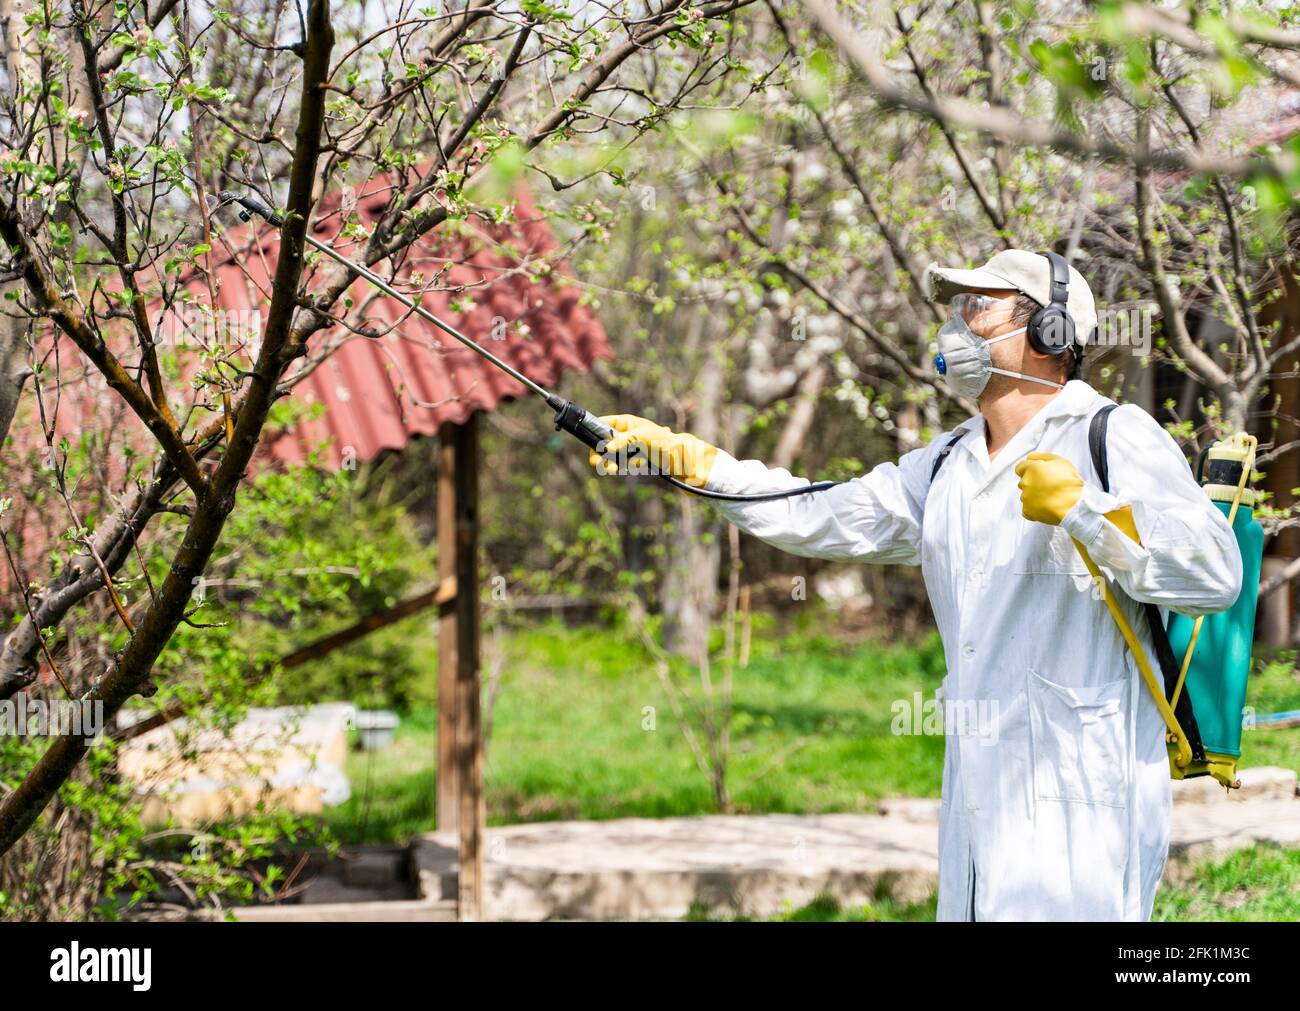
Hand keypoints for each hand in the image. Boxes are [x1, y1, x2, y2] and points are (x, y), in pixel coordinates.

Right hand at [587, 414, 718, 487]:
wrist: (683, 460)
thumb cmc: (664, 442)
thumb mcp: (642, 437)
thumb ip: (622, 440)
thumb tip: (605, 448)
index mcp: (626, 422)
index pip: (603, 423)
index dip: (593, 430)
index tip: (588, 441)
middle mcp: (625, 434)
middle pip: (603, 442)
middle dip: (600, 453)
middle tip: (598, 463)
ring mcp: (629, 448)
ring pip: (610, 456)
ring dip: (611, 463)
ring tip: (619, 467)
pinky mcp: (634, 461)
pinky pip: (621, 465)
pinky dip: (623, 468)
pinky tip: (631, 467)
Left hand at [1015, 451, 1082, 525]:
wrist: (1076, 504)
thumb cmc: (1070, 481)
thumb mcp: (1060, 461)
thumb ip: (1041, 456)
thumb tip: (1028, 458)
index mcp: (1031, 469)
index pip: (1020, 468)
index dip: (1029, 470)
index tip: (1038, 475)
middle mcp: (1025, 482)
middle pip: (1023, 482)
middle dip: (1032, 483)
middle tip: (1047, 487)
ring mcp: (1025, 498)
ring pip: (1025, 496)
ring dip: (1033, 497)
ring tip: (1049, 498)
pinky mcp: (1027, 511)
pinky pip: (1027, 509)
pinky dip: (1034, 509)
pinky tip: (1046, 507)